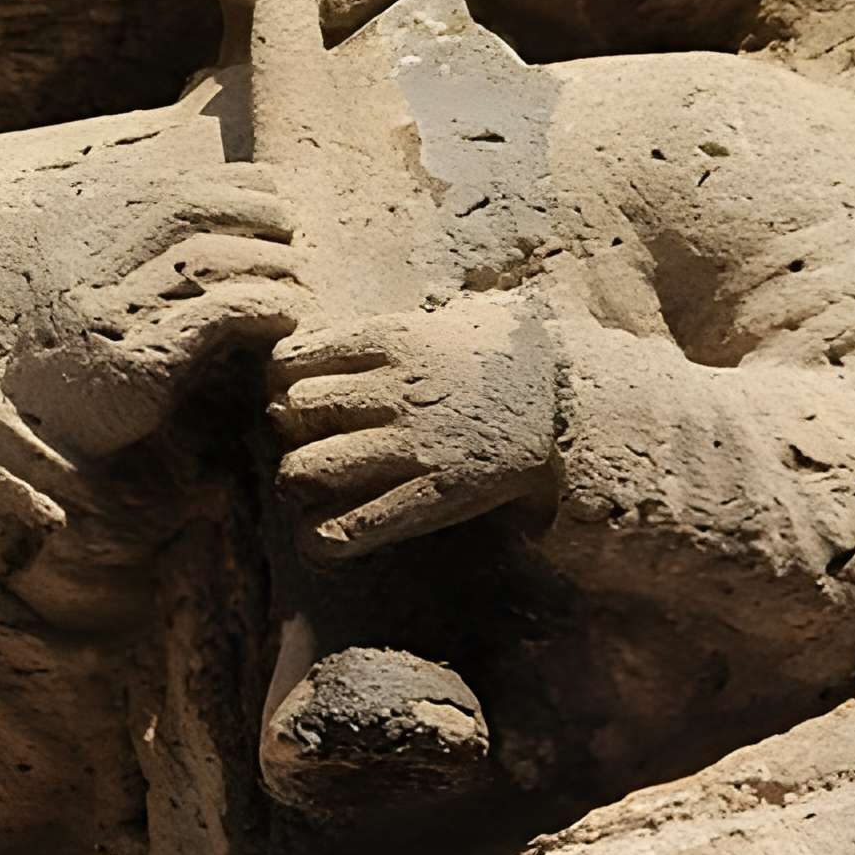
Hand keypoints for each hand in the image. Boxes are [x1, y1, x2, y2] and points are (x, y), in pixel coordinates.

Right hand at [3, 175, 307, 464]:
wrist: (43, 445)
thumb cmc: (86, 367)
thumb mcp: (103, 298)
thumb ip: (142, 258)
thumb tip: (220, 216)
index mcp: (77, 244)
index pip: (162, 188)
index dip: (222, 181)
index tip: (269, 186)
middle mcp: (86, 270)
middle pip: (182, 208)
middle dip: (247, 206)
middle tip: (292, 222)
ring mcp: (108, 315)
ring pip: (204, 256)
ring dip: (266, 257)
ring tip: (300, 273)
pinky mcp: (137, 364)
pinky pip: (217, 314)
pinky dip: (263, 306)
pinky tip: (287, 315)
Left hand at [271, 295, 559, 553]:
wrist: (572, 403)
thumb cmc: (505, 357)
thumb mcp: (451, 317)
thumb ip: (394, 325)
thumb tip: (346, 332)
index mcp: (392, 339)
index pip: (292, 359)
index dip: (282, 381)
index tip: (295, 392)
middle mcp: (394, 390)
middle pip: (293, 411)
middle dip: (288, 430)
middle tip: (304, 440)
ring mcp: (411, 446)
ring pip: (307, 467)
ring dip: (298, 480)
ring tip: (311, 486)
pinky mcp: (432, 495)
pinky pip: (352, 526)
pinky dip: (322, 537)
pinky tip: (321, 537)